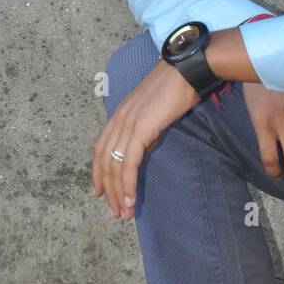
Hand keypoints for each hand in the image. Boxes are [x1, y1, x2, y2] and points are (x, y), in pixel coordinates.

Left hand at [92, 59, 198, 221]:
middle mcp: (119, 119)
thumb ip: (145, 130)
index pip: (100, 148)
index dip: (97, 172)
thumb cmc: (176, 87)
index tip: (100, 193)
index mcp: (120, 114)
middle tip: (116, 212)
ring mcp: (128, 124)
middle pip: (104, 161)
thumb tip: (143, 148)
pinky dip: (128, 184)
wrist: (186, 70)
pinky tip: (132, 200)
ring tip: (124, 213)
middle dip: (109, 190)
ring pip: (114, 166)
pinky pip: (129, 164)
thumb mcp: (154, 112)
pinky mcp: (140, 130)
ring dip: (118, 193)